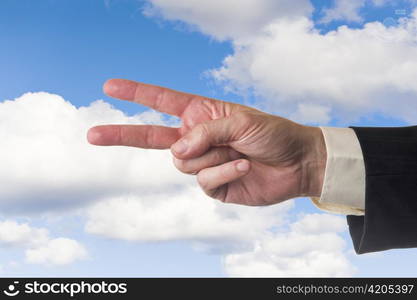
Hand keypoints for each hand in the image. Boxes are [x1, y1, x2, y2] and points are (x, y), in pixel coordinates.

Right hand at [87, 79, 325, 205]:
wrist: (295, 163)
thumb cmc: (272, 134)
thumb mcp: (241, 120)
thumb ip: (206, 130)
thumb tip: (178, 149)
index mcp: (201, 114)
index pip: (162, 101)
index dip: (136, 93)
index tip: (110, 87)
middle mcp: (196, 137)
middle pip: (151, 136)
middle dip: (121, 134)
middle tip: (92, 134)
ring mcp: (201, 162)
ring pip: (182, 162)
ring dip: (211, 156)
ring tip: (237, 151)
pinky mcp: (212, 185)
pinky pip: (203, 180)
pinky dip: (223, 171)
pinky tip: (242, 166)